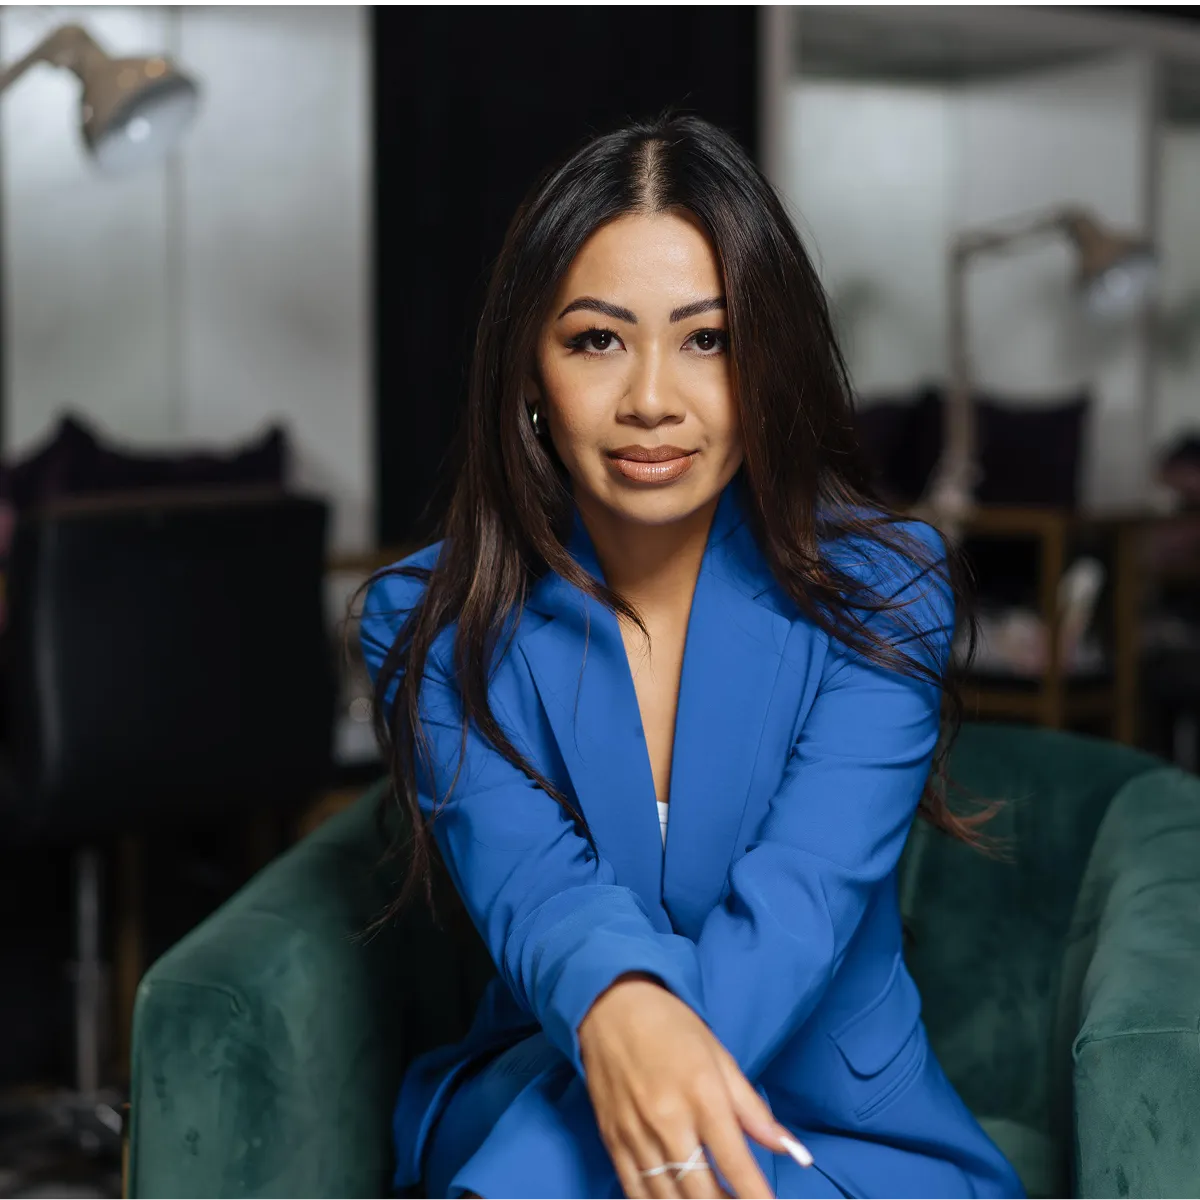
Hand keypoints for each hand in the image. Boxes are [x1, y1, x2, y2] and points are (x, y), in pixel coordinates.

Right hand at [578, 973, 812, 1199]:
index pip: (736, 1164)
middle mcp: (668, 1120)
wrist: (611, 1003)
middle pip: (701, 1193)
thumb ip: (754, 1110)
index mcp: (702, 1095)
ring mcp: (635, 1133)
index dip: (757, 1198)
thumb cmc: (672, 1027)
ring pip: (666, 1198)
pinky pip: (633, 1189)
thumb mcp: (720, 1058)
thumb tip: (794, 1151)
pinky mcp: (611, 1139)